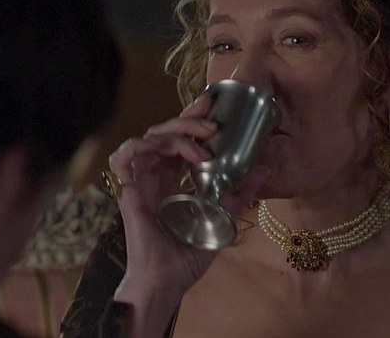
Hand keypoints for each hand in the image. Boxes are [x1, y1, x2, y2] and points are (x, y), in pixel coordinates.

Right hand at [108, 95, 264, 336]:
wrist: (166, 283)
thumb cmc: (186, 256)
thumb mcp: (222, 219)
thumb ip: (239, 194)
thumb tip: (264, 169)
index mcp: (171, 181)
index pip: (178, 138)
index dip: (192, 118)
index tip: (215, 106)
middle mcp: (154, 176)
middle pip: (164, 131)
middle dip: (189, 117)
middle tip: (213, 118)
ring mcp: (140, 182)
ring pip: (149, 136)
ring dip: (176, 132)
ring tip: (203, 144)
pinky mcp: (130, 191)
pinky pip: (125, 156)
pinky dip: (143, 144)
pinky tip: (171, 151)